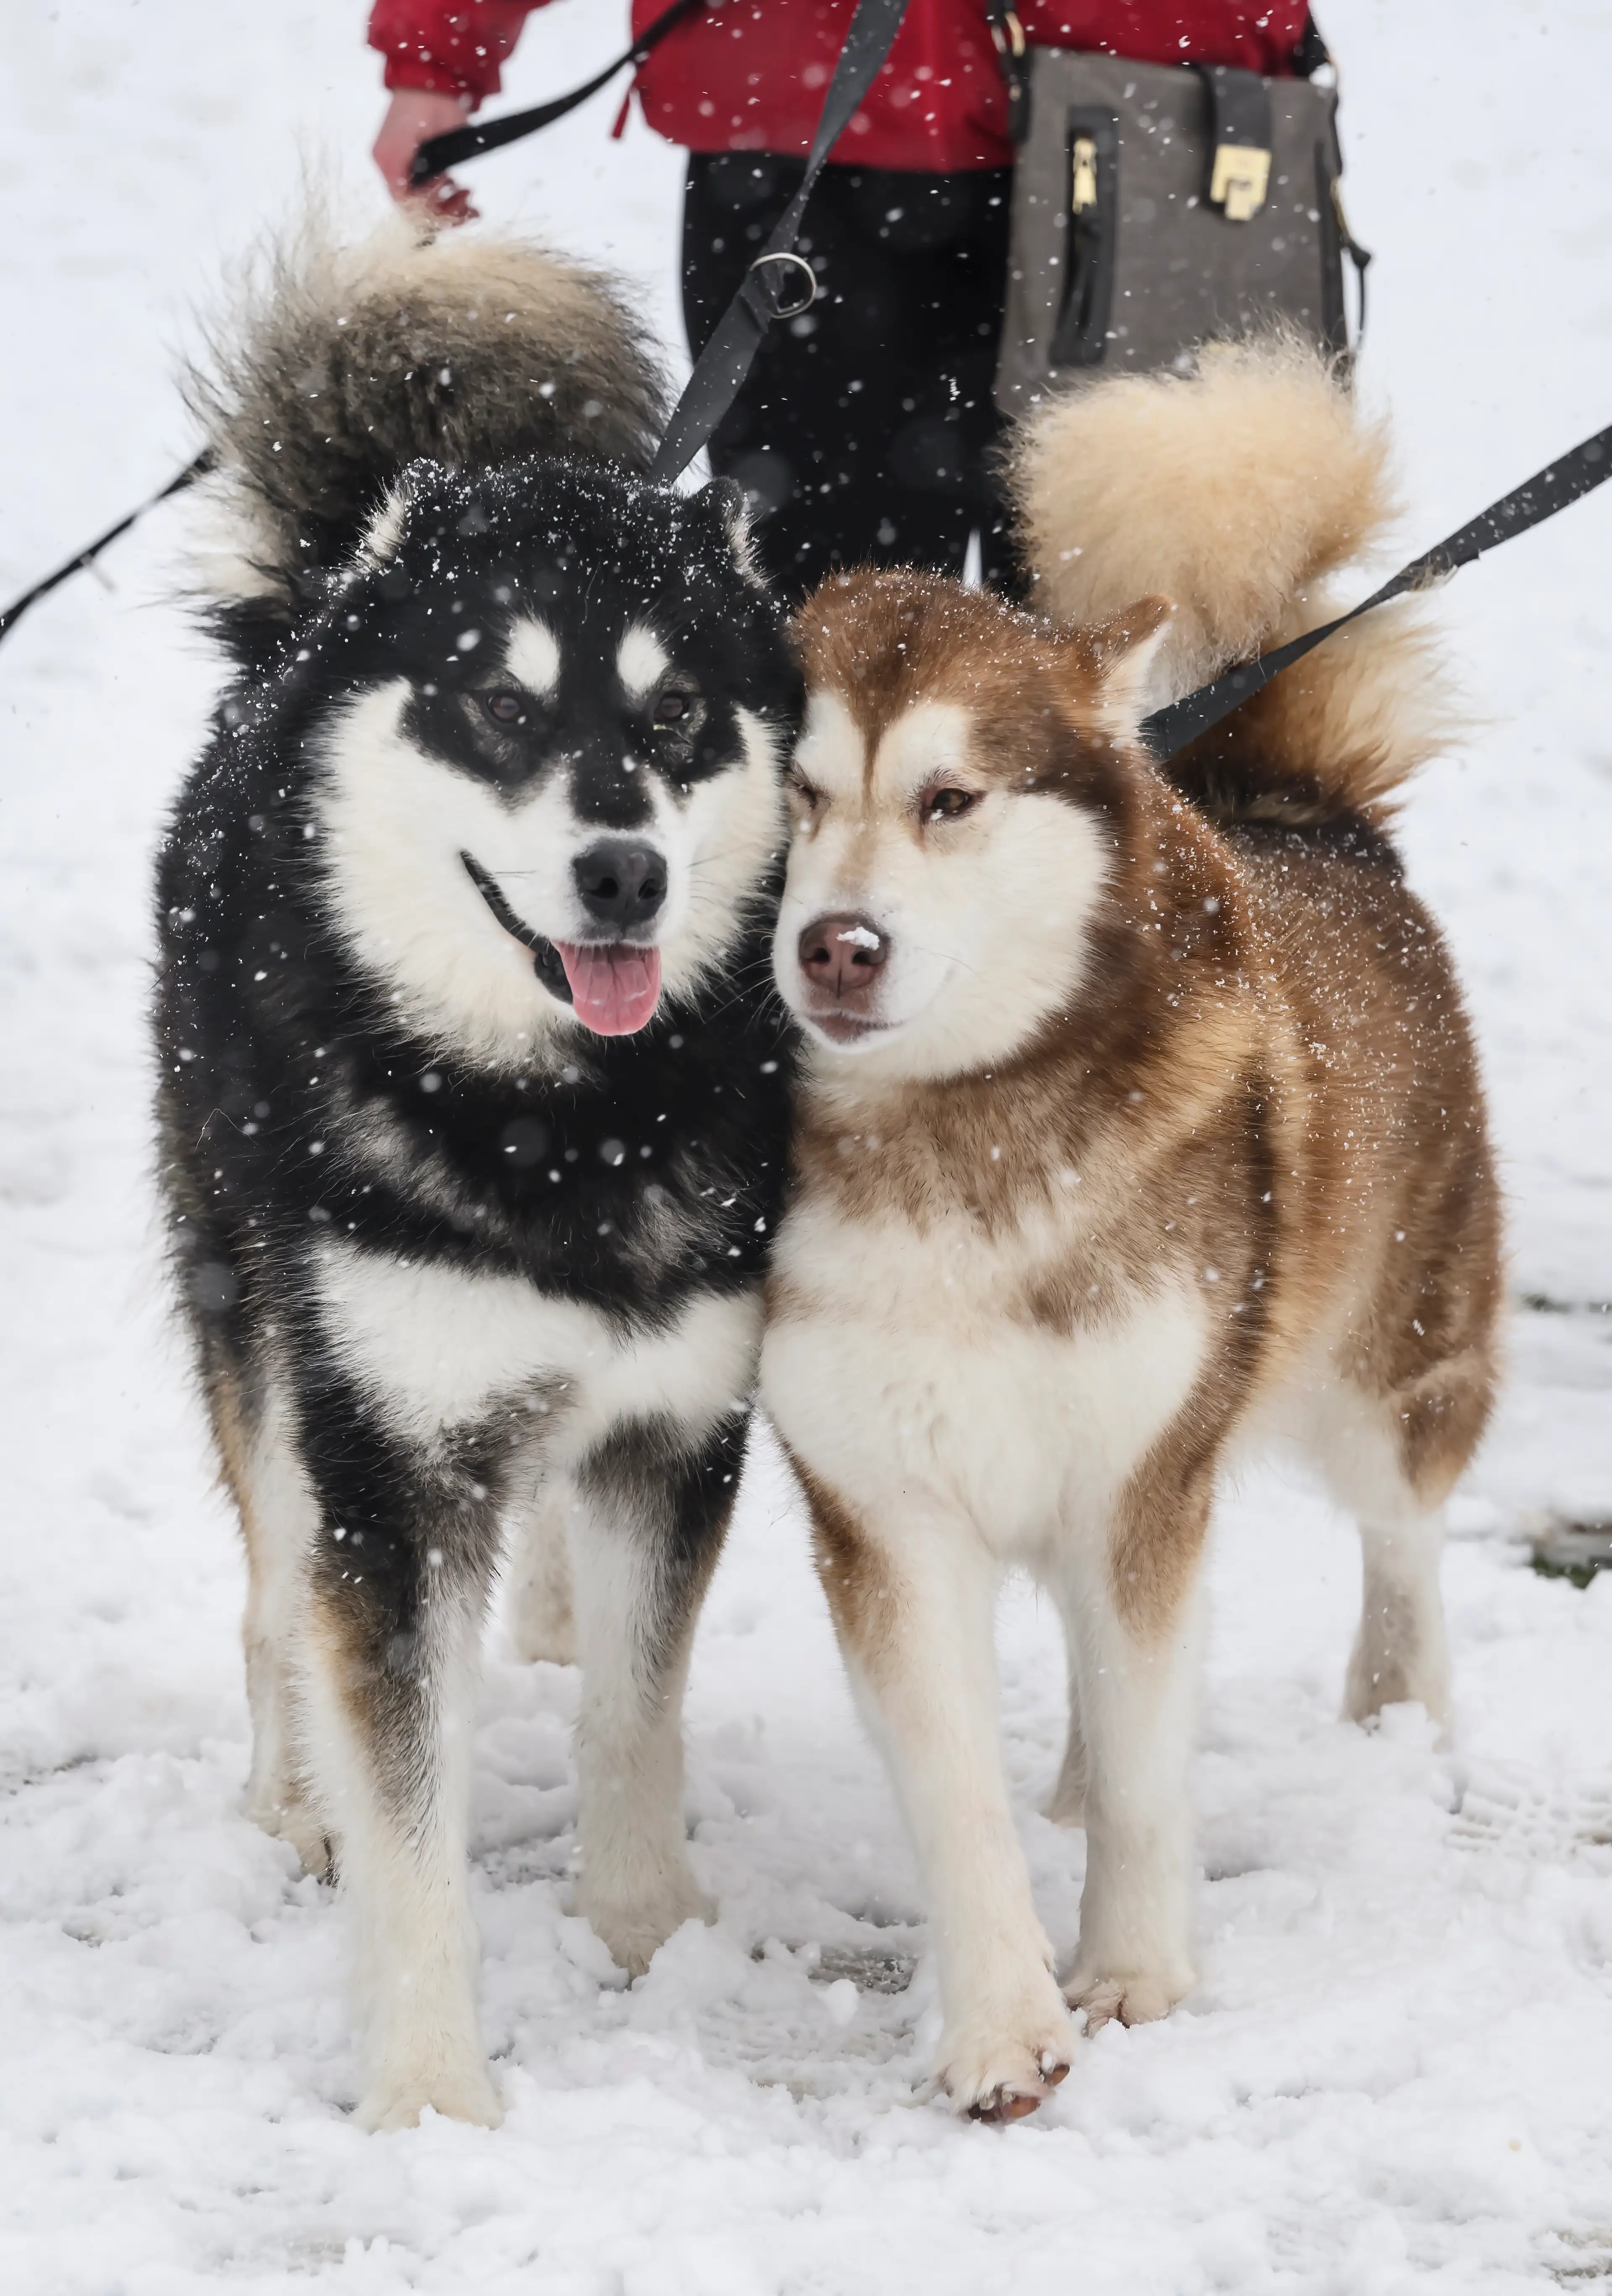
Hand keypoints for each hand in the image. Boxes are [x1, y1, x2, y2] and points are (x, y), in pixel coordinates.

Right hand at [373, 89, 479, 223]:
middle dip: (444, 208)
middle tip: (468, 197)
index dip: (434, 211)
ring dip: (445, 202)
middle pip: (413, 206)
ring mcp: (393, 160)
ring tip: (466, 191)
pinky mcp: (401, 156)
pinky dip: (438, 190)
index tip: (456, 198)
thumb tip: (441, 195)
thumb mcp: (442, 139)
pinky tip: (456, 184)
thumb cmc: (435, 101)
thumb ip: (437, 172)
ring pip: (417, 198)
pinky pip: (417, 184)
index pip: (408, 206)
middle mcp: (387, 164)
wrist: (428, 73)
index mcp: (391, 161)